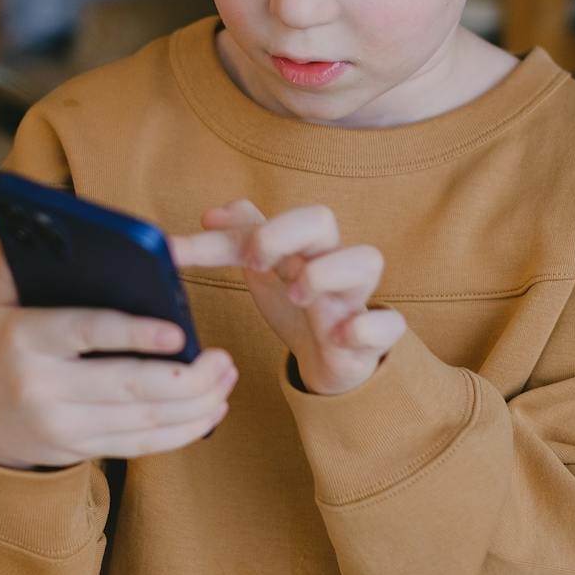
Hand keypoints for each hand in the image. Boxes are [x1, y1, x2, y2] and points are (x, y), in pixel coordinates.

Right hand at [0, 245, 236, 469]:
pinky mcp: (81, 449)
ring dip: (196, 403)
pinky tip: (211, 410)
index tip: (178, 332)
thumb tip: (60, 220)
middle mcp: (40, 387)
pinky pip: (141, 446)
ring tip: (227, 377)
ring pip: (142, 419)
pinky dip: (183, 432)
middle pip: (126, 386)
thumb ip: (23, 255)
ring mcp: (61, 426)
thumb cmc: (4, 334)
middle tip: (224, 358)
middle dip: (186, 377)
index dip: (134, 334)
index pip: (86, 332)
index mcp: (23, 337)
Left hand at [173, 201, 405, 395]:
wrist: (333, 360)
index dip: (229, 231)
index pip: (266, 219)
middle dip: (282, 232)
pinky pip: (389, 324)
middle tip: (253, 264)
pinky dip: (364, 327)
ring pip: (367, 259)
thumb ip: (240, 239)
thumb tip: (211, 213)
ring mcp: (356, 297)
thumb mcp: (266, 271)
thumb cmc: (300, 307)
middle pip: (320, 218)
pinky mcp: (375, 337)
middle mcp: (330, 262)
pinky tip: (338, 336)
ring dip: (326, 272)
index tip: (186, 249)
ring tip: (298, 296)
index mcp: (301, 246)